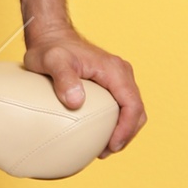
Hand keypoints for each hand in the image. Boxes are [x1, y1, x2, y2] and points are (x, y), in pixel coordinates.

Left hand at [24, 25, 145, 152]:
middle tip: (106, 152)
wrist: (50, 35)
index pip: (132, 105)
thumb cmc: (50, 48)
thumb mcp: (52, 61)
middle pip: (137, 110)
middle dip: (126, 134)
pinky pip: (123, 105)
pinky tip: (101, 133)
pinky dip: (118, 122)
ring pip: (132, 109)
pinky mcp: (111, 82)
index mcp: (114, 70)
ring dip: (123, 130)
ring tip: (104, 148)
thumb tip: (76, 102)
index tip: (112, 146)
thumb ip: (64, 79)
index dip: (126, 129)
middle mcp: (121, 72)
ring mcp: (118, 77)